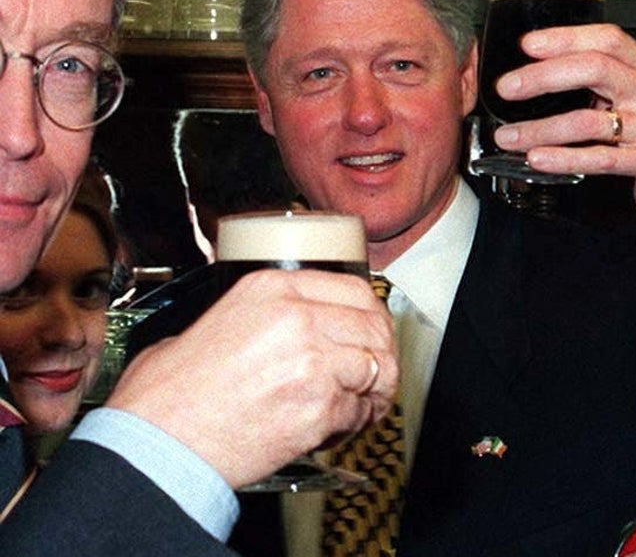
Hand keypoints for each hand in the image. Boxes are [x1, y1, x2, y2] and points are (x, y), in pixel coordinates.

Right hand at [106, 269, 397, 488]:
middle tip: (374, 373)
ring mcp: (312, 362)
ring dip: (373, 390)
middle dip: (381, 353)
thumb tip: (285, 324)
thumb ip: (257, 314)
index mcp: (272, 289)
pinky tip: (333, 429)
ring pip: (376, 369)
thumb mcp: (211, 321)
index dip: (372, 314)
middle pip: (373, 327)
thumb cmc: (169, 394)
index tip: (372, 330)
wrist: (157, 445)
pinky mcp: (318, 407)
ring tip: (359, 404)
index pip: (355, 289)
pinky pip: (359, 411)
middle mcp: (297, 318)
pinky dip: (354, 423)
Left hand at [492, 23, 635, 240]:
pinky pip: (602, 158)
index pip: (606, 39)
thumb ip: (601, 82)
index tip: (528, 45)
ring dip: (541, 129)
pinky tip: (539, 159)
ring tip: (510, 135)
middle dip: (543, 77)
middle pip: (595, 69)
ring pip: (589, 120)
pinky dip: (564, 158)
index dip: (565, 38)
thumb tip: (542, 68)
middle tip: (508, 88)